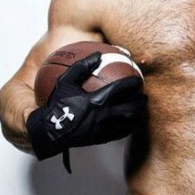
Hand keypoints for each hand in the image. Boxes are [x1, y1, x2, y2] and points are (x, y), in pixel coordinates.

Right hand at [26, 52, 146, 167]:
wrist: (50, 130)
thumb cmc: (57, 105)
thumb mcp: (66, 82)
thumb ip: (82, 67)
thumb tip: (97, 55)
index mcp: (95, 100)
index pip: (121, 89)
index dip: (132, 84)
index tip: (138, 80)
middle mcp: (102, 115)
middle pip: (130, 108)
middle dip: (140, 102)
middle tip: (143, 96)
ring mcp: (103, 129)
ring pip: (129, 122)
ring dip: (137, 115)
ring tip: (139, 109)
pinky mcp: (102, 139)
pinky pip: (121, 133)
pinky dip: (129, 127)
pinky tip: (129, 122)